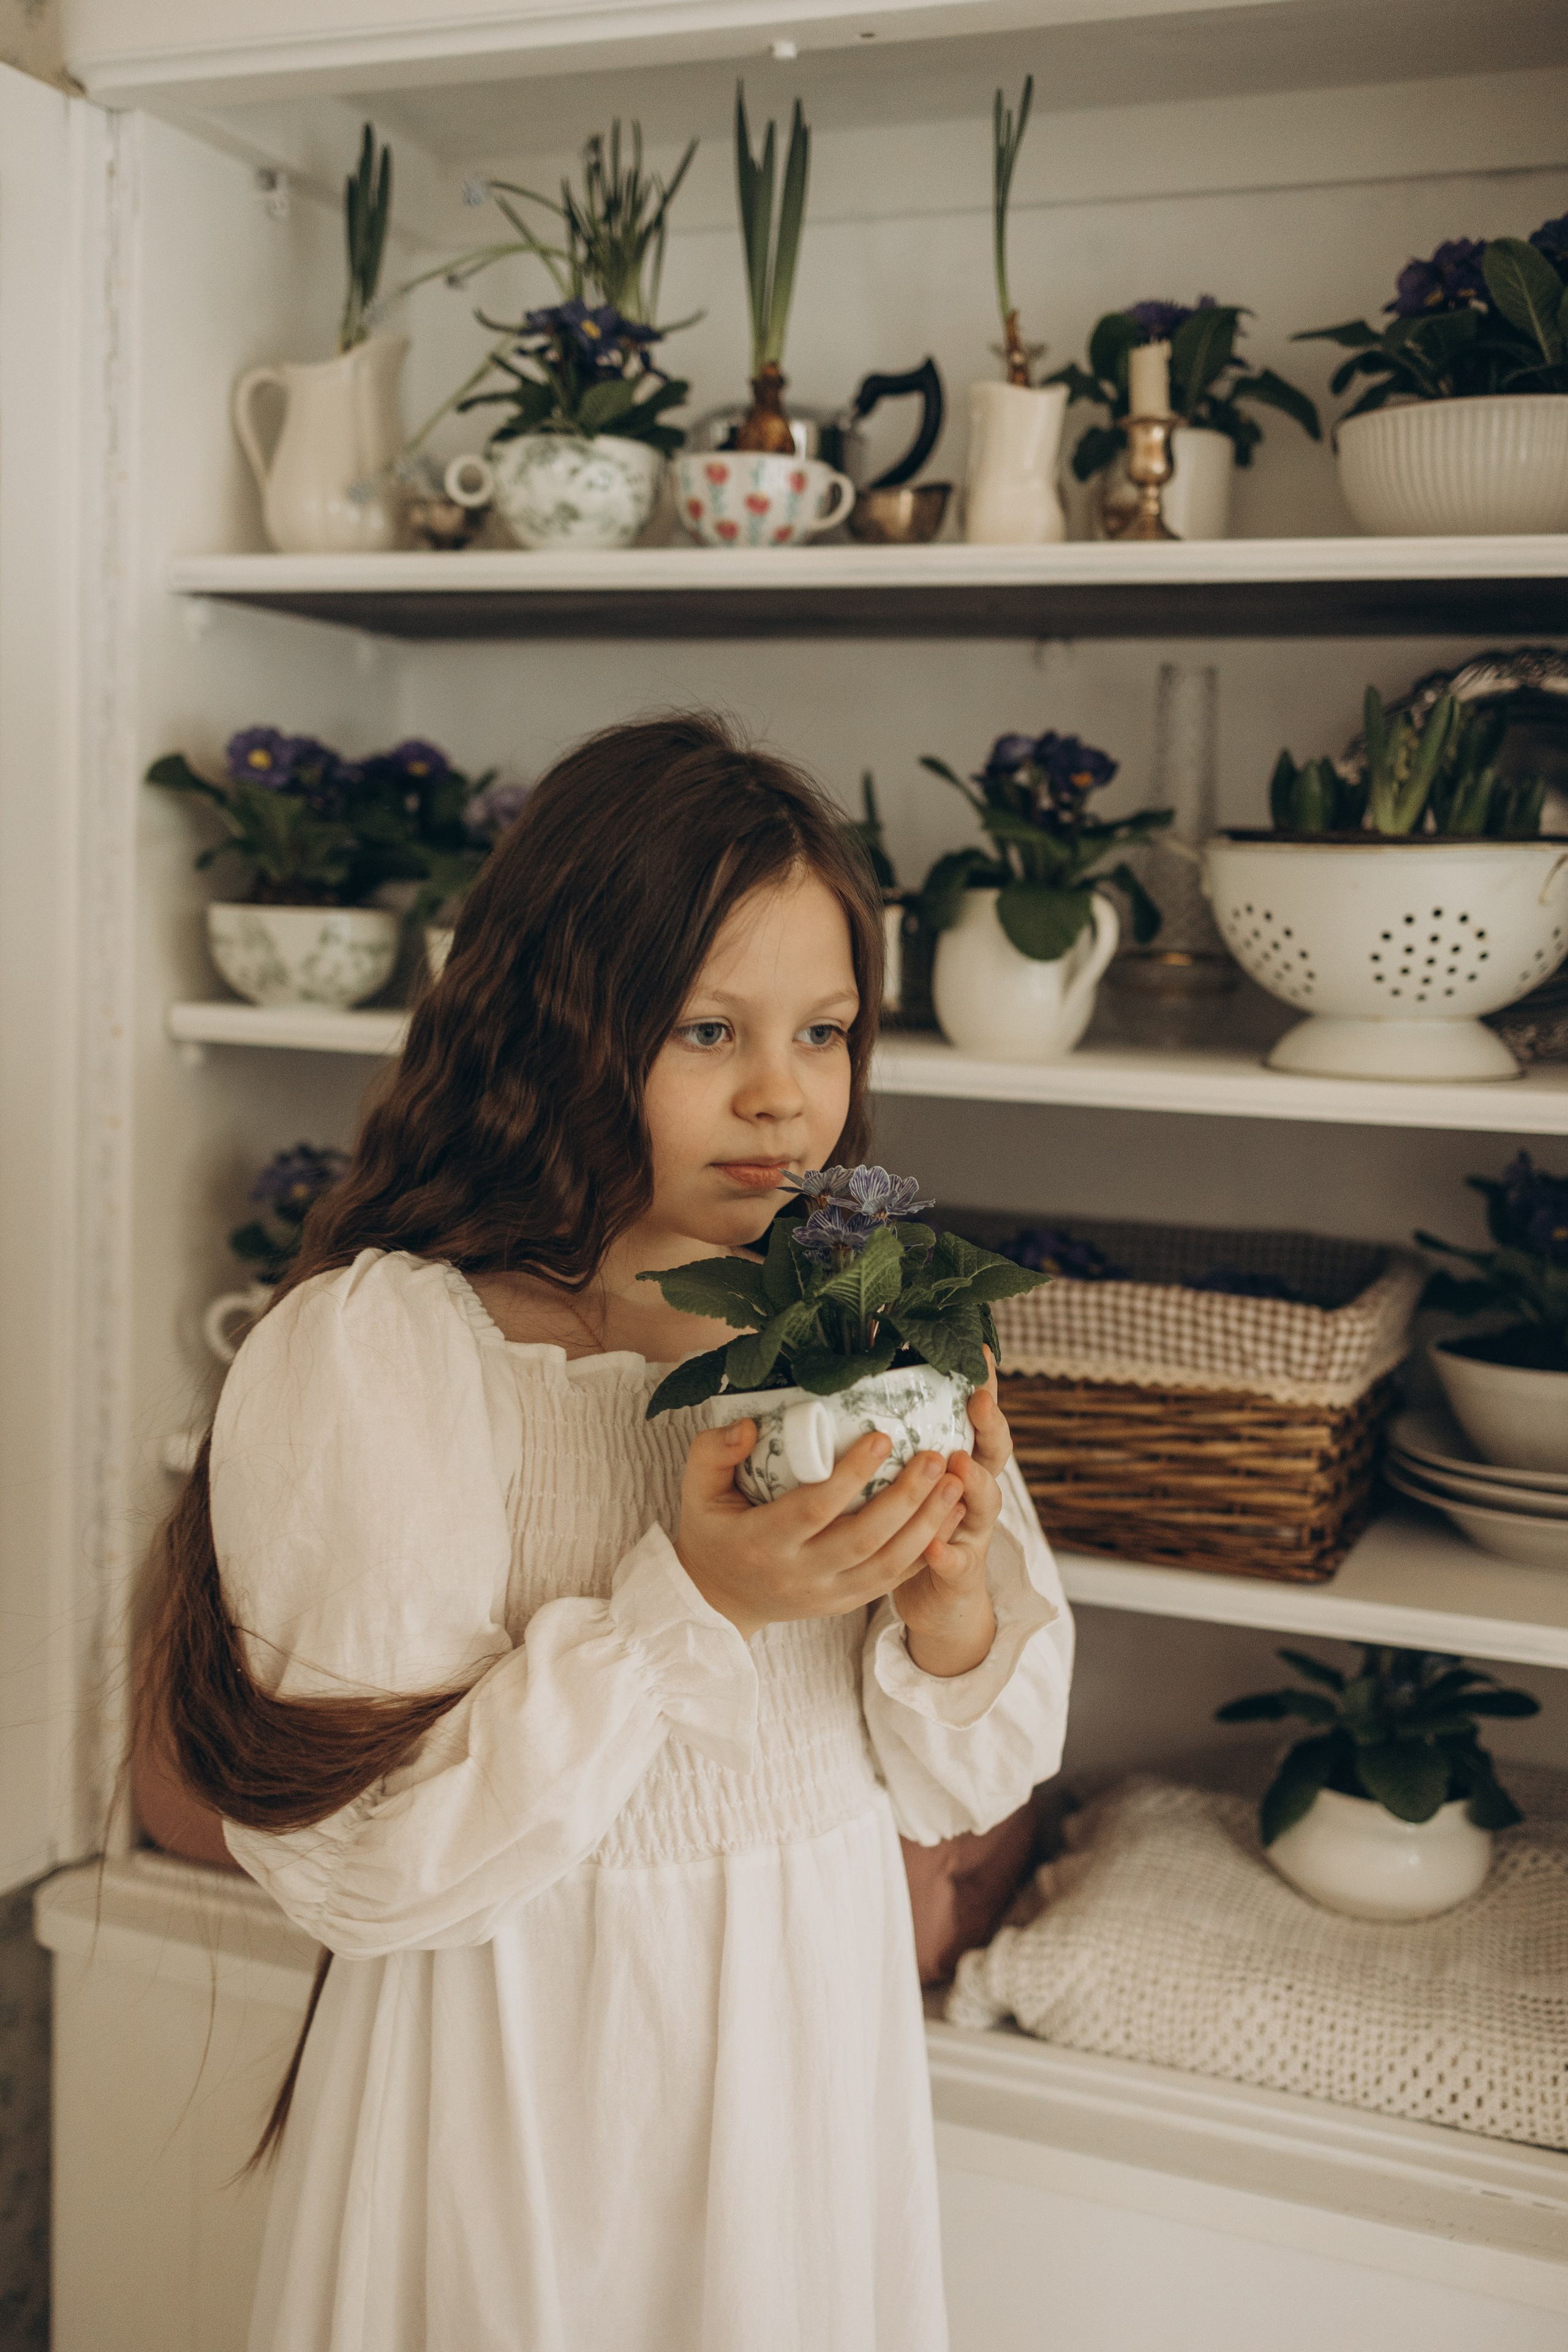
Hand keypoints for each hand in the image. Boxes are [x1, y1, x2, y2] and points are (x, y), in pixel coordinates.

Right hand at [676, 1423, 966, 1642]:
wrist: (719, 1601)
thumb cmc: (711, 1533)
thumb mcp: (697, 1490)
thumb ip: (713, 1451)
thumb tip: (751, 1424)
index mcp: (762, 1540)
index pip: (814, 1509)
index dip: (851, 1476)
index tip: (883, 1438)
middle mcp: (799, 1574)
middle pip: (863, 1539)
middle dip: (906, 1499)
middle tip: (936, 1458)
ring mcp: (826, 1594)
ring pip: (887, 1566)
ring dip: (927, 1526)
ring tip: (955, 1485)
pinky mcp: (845, 1604)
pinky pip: (893, 1582)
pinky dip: (926, 1552)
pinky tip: (950, 1519)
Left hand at [893, 1356, 1010, 1678]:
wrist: (937, 1597)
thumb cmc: (910, 1522)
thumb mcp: (910, 1473)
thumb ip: (898, 1431)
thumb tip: (864, 1368)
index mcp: (963, 1461)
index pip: (979, 1418)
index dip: (983, 1387)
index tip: (978, 1355)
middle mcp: (975, 1493)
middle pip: (992, 1454)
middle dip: (990, 1426)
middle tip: (978, 1402)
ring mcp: (973, 1533)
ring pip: (984, 1505)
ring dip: (975, 1485)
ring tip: (959, 1467)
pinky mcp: (961, 1573)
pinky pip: (958, 1564)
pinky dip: (949, 1555)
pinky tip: (936, 1548)